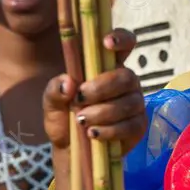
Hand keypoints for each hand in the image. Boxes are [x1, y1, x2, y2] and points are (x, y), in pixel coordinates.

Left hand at [43, 29, 146, 153]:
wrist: (71, 151)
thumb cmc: (64, 119)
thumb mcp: (51, 104)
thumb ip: (54, 90)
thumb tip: (68, 83)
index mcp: (106, 67)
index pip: (125, 44)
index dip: (121, 38)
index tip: (106, 43)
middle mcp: (125, 82)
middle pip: (127, 76)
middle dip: (103, 88)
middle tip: (80, 99)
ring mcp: (135, 103)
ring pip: (129, 103)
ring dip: (103, 112)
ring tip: (81, 122)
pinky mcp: (138, 126)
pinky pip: (132, 125)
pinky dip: (111, 130)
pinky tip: (94, 134)